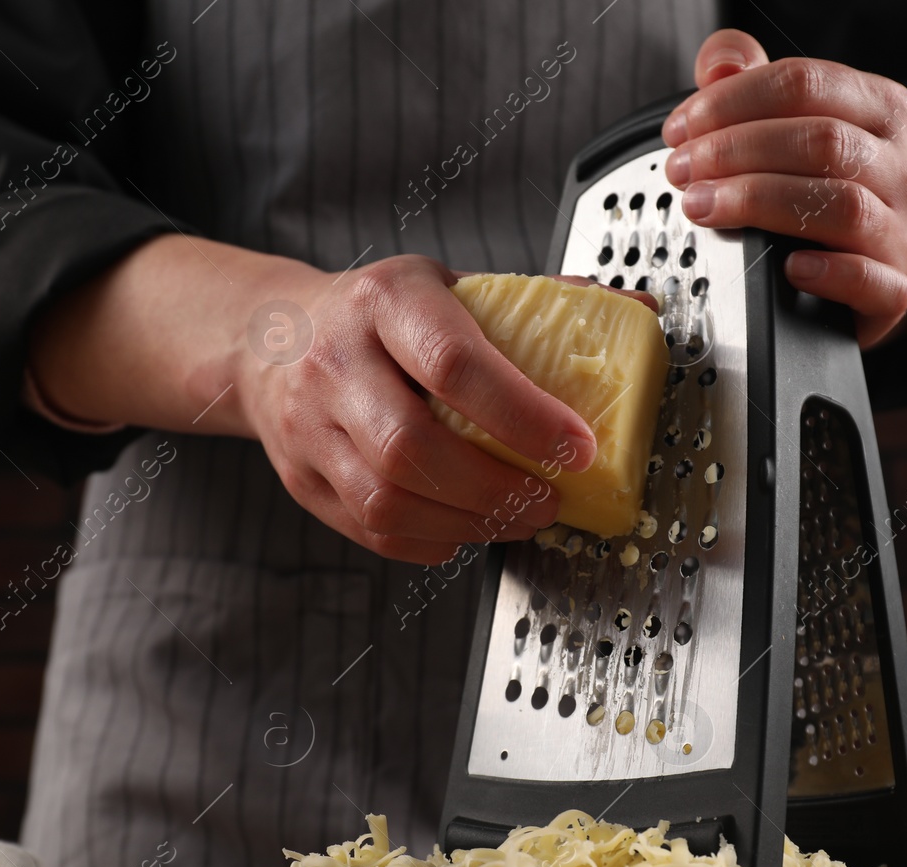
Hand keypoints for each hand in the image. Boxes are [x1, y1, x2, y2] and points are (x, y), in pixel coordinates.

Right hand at [240, 254, 603, 565]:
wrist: (271, 337)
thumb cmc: (379, 315)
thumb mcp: (449, 286)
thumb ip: (539, 302)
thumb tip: (636, 313)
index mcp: (384, 301)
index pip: (454, 365)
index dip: (523, 416)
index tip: (576, 446)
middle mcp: (334, 362)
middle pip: (412, 447)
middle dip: (495, 487)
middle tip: (549, 499)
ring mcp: (307, 426)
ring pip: (387, 500)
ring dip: (468, 524)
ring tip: (516, 519)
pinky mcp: (301, 479)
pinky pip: (371, 530)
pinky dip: (430, 542)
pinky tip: (465, 530)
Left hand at [662, 30, 906, 348]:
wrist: (850, 275)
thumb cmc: (811, 192)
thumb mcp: (779, 127)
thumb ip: (747, 82)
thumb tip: (722, 63)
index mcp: (879, 111)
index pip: (807, 83)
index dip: (733, 101)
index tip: (681, 129)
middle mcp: (900, 167)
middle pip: (822, 139)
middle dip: (737, 151)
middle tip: (684, 171)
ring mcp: (901, 229)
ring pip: (843, 205)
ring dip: (760, 202)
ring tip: (705, 208)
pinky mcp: (894, 288)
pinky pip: (871, 278)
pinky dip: (827, 272)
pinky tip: (787, 268)